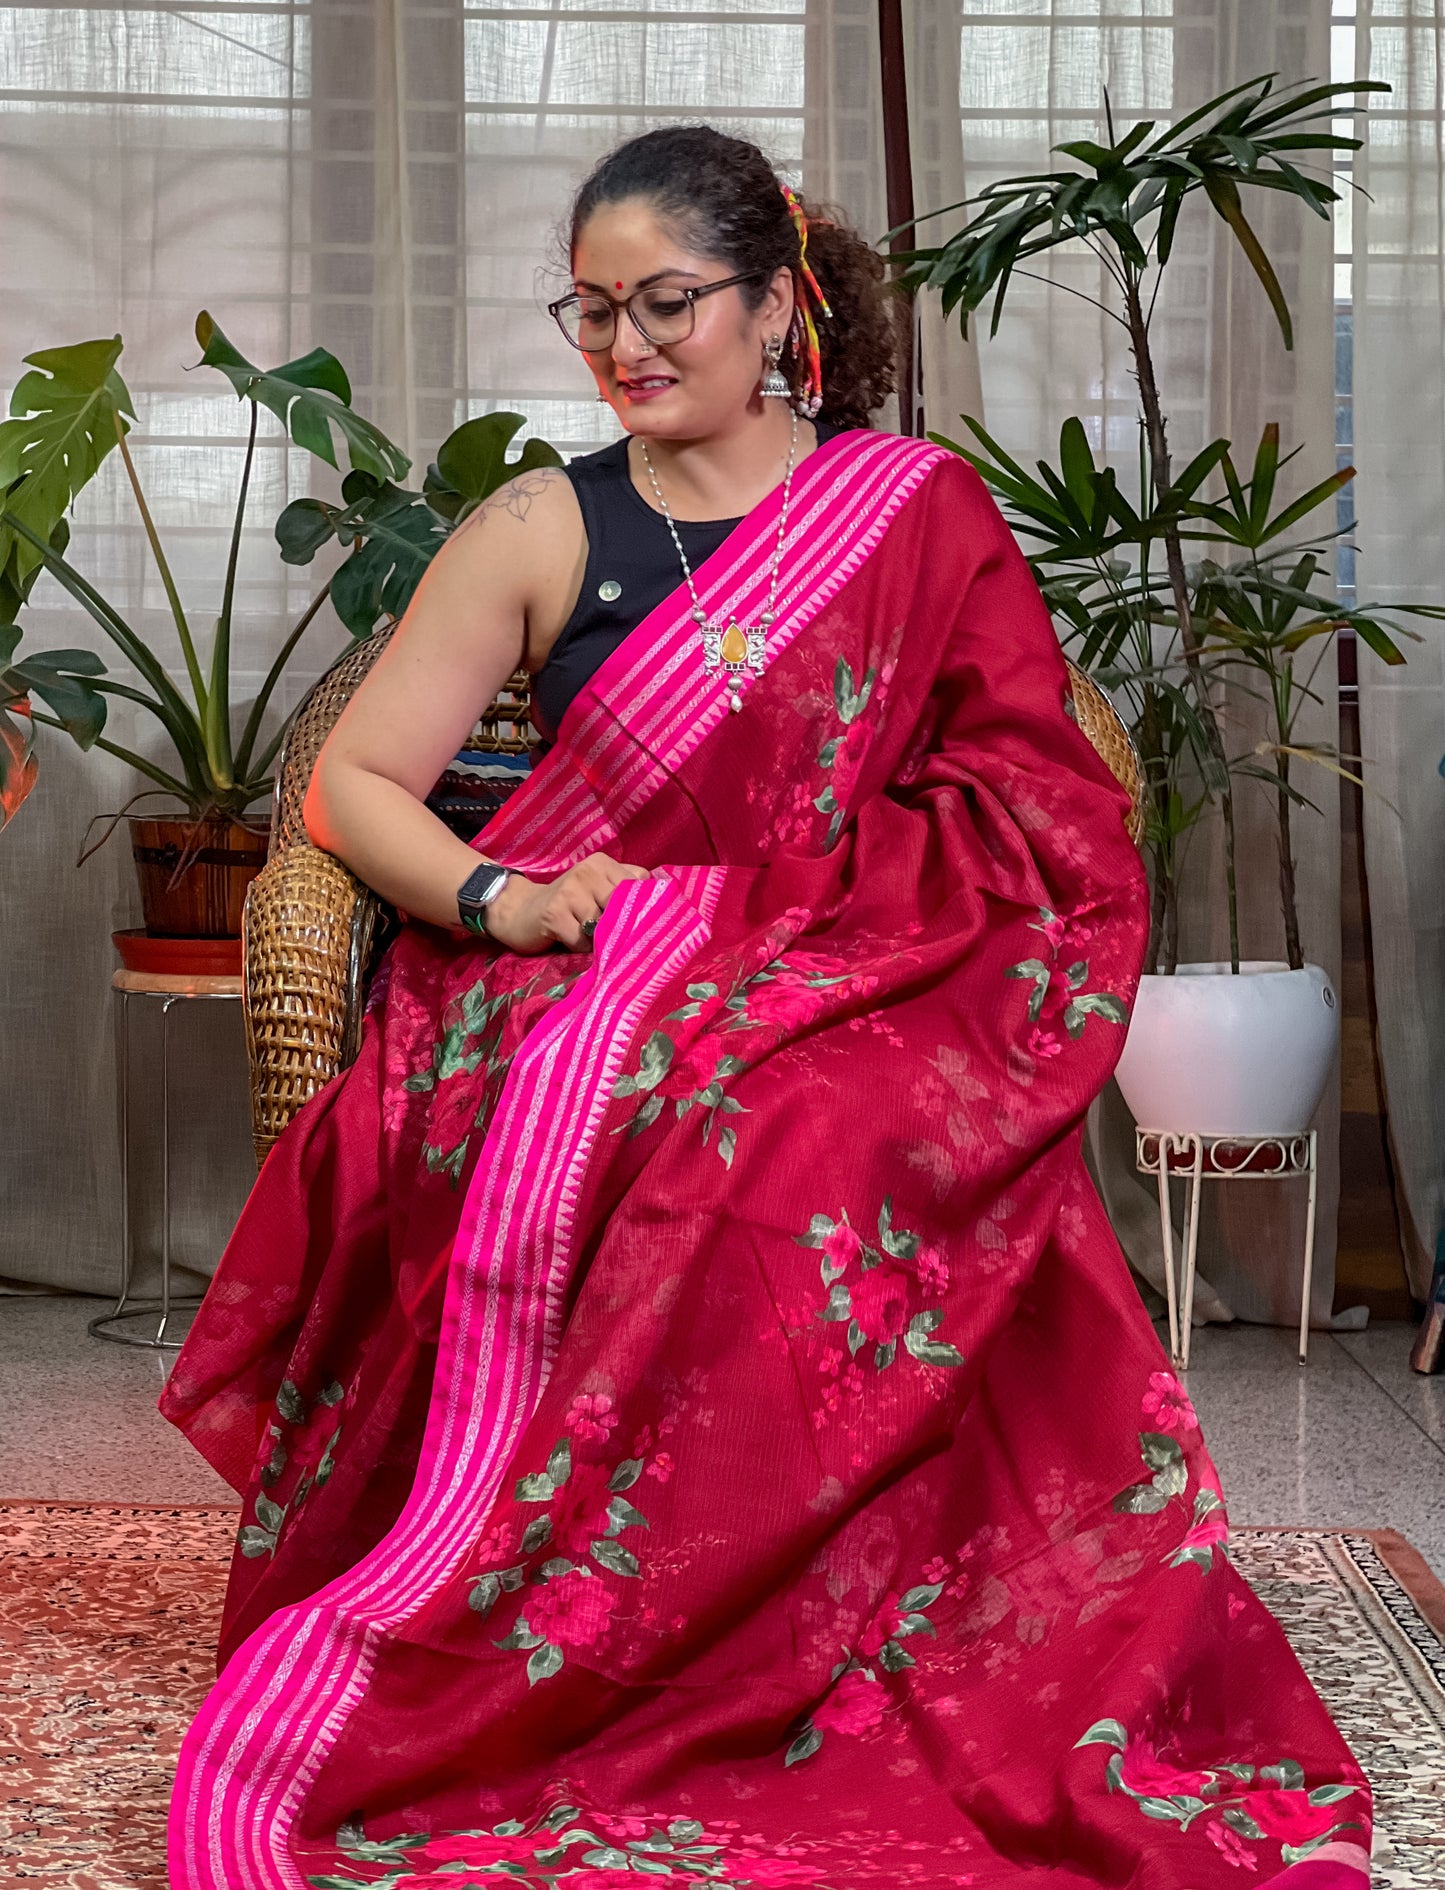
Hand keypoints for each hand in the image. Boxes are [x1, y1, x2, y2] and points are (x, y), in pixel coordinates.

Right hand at [479, 852, 651, 953]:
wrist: (517, 911)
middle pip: (624, 907)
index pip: (639, 885)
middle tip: (617, 940)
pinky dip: (580, 949)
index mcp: (602, 863)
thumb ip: (623, 892)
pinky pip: (582, 942)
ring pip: (604, 927)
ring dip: (599, 941)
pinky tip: (569, 942)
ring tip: (585, 937)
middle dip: (623, 928)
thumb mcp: (596, 889)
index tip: (641, 924)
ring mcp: (570, 891)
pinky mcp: (555, 914)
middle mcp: (588, 871)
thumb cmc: (566, 906)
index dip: (643, 909)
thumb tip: (662, 910)